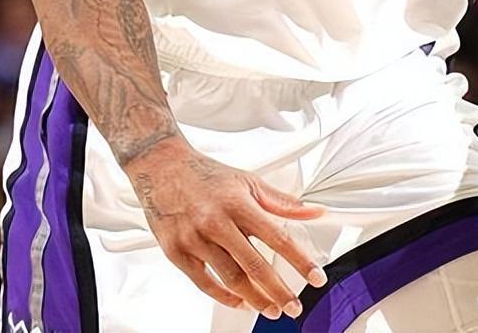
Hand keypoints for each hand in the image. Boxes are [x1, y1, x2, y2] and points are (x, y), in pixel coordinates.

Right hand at [123, 137, 325, 319]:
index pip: (278, 237)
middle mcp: (217, 222)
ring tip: (271, 309)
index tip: (315, 277)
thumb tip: (314, 211)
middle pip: (255, 265)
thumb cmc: (205, 175)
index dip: (299, 261)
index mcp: (238, 203)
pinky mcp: (176, 252)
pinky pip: (204, 282)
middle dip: (278, 291)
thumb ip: (282, 202)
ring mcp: (195, 239)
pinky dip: (224, 296)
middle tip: (294, 306)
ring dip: (255, 299)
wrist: (162, 167)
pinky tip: (240, 301)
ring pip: (231, 278)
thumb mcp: (249, 182)